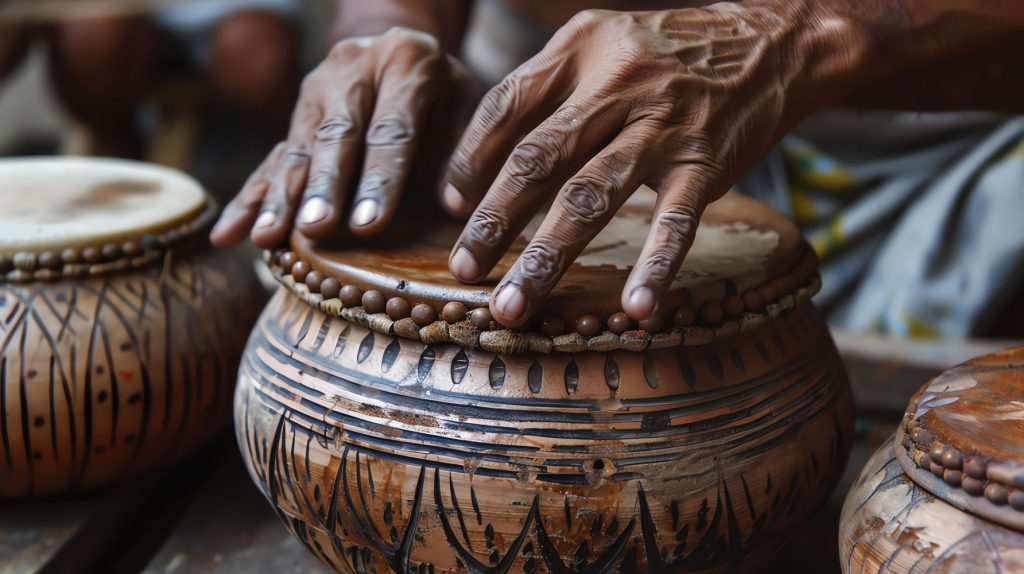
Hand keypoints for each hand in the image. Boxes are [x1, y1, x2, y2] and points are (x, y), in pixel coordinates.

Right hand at [210, 27, 476, 247]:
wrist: (402, 51)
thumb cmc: (448, 96)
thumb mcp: (472, 111)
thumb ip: (466, 155)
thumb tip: (457, 208)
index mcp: (408, 63)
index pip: (392, 129)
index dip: (380, 179)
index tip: (368, 226)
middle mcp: (354, 69)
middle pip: (336, 135)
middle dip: (322, 187)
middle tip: (313, 230)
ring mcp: (316, 91)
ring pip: (297, 147)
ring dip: (280, 197)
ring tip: (266, 238)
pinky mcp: (295, 118)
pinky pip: (269, 160)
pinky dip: (250, 199)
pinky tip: (227, 234)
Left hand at [444, 3, 859, 325]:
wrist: (769, 40)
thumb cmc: (666, 52)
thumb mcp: (599, 42)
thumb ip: (543, 91)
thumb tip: (479, 166)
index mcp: (577, 50)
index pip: (504, 105)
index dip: (470, 158)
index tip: (450, 204)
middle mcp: (614, 84)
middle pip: (537, 158)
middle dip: (493, 220)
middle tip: (462, 269)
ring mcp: (662, 125)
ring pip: (591, 196)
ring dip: (546, 256)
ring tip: (513, 304)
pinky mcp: (706, 161)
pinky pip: (675, 220)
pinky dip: (655, 266)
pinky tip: (636, 308)